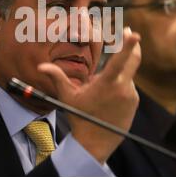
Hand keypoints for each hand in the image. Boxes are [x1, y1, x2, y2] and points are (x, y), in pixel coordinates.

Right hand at [38, 27, 140, 163]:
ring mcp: (131, 96)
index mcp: (107, 84)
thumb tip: (41, 66)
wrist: (95, 144)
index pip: (120, 60)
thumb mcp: (67, 96)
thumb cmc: (80, 118)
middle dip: (132, 45)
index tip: (134, 34)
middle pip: (133, 60)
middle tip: (128, 33)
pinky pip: (129, 88)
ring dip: (119, 74)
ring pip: (128, 75)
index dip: (128, 46)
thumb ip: (57, 77)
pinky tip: (109, 98)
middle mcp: (122, 88)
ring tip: (102, 90)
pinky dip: (121, 86)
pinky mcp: (134, 103)